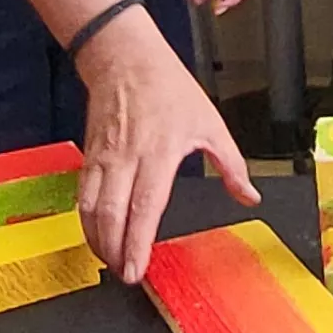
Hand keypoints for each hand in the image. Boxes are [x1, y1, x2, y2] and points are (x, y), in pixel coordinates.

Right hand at [74, 15, 259, 283]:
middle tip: (123, 274)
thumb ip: (231, 165)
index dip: (137, 241)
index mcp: (159, 152)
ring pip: (91, 207)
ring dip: (96, 238)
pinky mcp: (90, 154)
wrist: (124, 57)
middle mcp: (126, 158)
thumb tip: (249, 196)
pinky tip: (94, 234)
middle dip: (113, 250)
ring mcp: (103, 157)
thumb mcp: (211, 123)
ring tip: (108, 260)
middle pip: (111, 213)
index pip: (145, 206)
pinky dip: (85, 219)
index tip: (136, 267)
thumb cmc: (168, 87)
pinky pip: (82, 194)